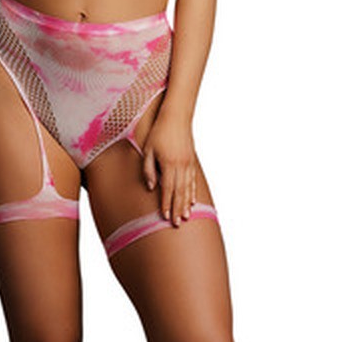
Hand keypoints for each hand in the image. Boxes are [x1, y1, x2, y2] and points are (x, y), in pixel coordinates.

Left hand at [141, 112, 197, 226]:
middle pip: (179, 192)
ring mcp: (188, 164)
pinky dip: (192, 192)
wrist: (176, 117)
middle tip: (176, 224)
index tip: (164, 216)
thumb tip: (150, 187)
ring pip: (188, 188)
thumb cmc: (159, 132)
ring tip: (185, 217)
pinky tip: (192, 201)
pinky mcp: (191, 161)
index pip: (167, 188)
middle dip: (177, 209)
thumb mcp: (148, 149)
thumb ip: (148, 169)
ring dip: (186, 204)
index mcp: (169, 164)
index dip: (166, 203)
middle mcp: (181, 166)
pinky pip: (192, 181)